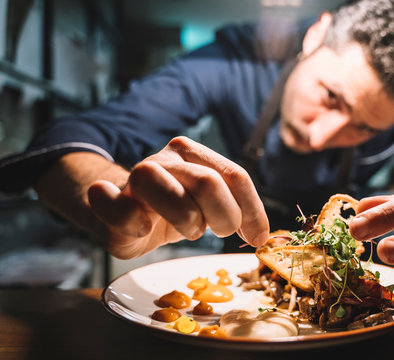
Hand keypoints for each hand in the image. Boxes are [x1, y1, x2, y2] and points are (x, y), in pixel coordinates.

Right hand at [87, 136, 268, 258]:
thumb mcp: (209, 206)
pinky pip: (115, 205)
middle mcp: (166, 160)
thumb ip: (235, 209)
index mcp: (194, 155)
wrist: (125, 212)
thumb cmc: (174, 210)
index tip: (258, 238)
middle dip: (224, 216)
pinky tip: (143, 229)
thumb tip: (262, 236)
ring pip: (155, 181)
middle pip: (206, 181)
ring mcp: (134, 177)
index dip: (252, 211)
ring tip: (190, 230)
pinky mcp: (109, 201)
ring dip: (184, 216)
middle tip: (223, 232)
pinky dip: (130, 219)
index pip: (235, 176)